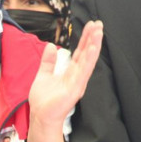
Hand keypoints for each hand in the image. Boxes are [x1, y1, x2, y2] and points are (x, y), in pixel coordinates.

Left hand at [26, 20, 102, 141]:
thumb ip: (48, 62)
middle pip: (86, 54)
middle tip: (98, 23)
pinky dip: (89, 59)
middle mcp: (76, 76)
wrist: (41, 117)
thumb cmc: (43, 101)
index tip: (90, 26)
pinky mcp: (76, 88)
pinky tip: (93, 48)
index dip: (84, 40)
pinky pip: (84, 71)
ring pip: (88, 60)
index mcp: (70, 73)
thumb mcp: (43, 76)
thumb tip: (50, 47)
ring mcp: (77, 82)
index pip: (79, 53)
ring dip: (94, 45)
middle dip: (92, 38)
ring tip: (99, 31)